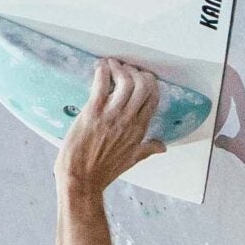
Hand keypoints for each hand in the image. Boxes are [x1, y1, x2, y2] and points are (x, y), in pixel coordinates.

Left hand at [55, 58, 165, 194]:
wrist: (81, 179)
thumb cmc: (103, 171)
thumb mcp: (132, 160)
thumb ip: (148, 149)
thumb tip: (162, 147)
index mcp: (140, 130)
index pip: (153, 97)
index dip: (148, 82)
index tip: (139, 77)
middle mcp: (129, 120)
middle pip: (143, 85)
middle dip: (136, 72)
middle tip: (124, 69)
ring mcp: (112, 115)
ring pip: (126, 81)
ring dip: (119, 68)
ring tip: (111, 65)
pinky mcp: (93, 111)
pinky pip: (102, 84)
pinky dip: (103, 71)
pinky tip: (100, 68)